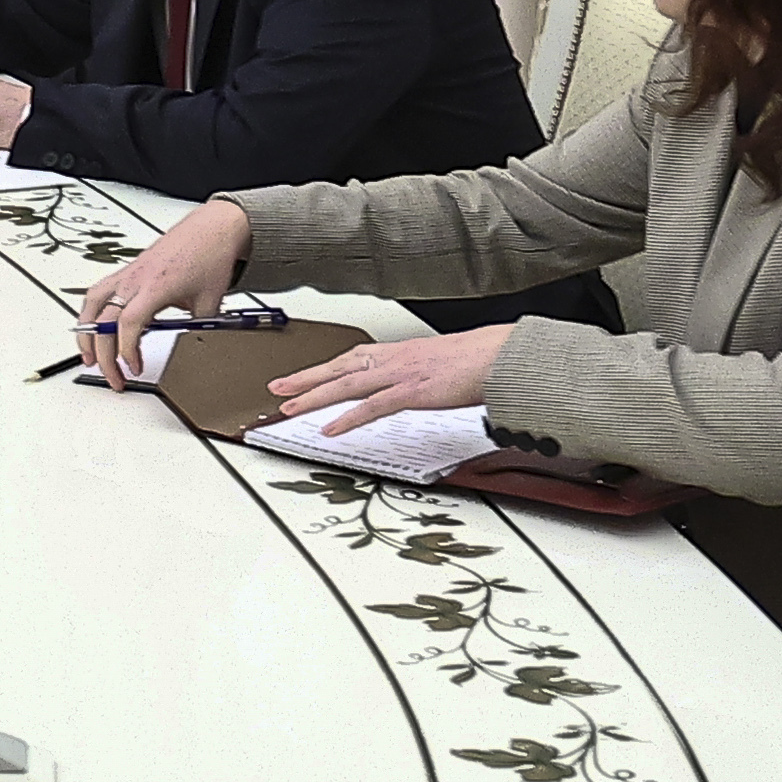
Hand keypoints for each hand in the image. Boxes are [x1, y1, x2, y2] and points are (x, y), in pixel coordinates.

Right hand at [73, 200, 255, 385]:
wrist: (212, 229)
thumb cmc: (209, 256)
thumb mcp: (209, 302)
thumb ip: (194, 329)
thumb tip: (187, 348)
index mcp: (155, 286)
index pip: (128, 323)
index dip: (127, 350)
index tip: (134, 367)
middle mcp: (135, 279)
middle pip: (104, 320)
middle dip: (103, 354)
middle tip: (113, 376)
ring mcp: (128, 273)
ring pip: (92, 303)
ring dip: (86, 332)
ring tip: (88, 356)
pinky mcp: (127, 270)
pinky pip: (98, 292)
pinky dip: (91, 312)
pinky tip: (94, 326)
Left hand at [274, 326, 509, 432]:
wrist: (504, 355)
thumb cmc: (483, 359)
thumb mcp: (445, 363)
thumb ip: (426, 374)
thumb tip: (422, 383)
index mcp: (404, 352)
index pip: (354, 357)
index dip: (326, 367)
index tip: (305, 374)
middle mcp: (396, 358)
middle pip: (340, 367)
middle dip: (305, 378)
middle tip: (277, 387)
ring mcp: (402, 374)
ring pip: (346, 385)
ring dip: (314, 396)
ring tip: (289, 407)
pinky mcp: (413, 392)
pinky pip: (372, 407)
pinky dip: (348, 418)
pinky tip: (330, 429)